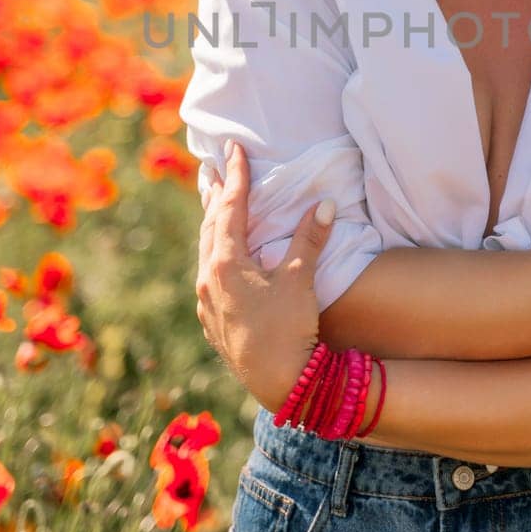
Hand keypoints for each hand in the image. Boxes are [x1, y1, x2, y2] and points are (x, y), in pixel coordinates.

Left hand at [195, 139, 334, 413]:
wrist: (277, 382)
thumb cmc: (288, 329)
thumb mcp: (300, 280)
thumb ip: (309, 239)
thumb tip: (324, 202)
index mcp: (226, 262)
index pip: (230, 207)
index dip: (235, 175)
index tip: (234, 149)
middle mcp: (209, 277)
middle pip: (209, 225)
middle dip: (214, 195)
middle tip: (213, 168)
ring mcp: (207, 300)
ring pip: (205, 251)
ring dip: (211, 224)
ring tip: (212, 204)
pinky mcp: (212, 320)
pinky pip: (208, 274)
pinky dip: (213, 254)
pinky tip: (219, 259)